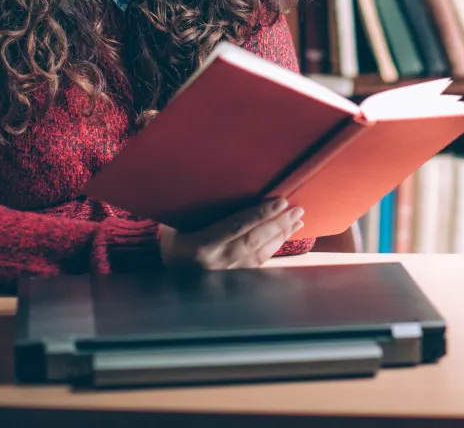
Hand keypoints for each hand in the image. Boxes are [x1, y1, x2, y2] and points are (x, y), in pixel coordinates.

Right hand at [159, 197, 304, 269]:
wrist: (166, 274)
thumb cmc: (171, 241)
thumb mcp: (175, 225)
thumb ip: (198, 210)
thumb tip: (218, 183)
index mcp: (201, 245)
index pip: (236, 227)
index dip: (260, 214)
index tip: (280, 201)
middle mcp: (217, 262)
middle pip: (254, 241)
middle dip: (278, 224)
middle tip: (297, 209)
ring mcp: (227, 274)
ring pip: (261, 254)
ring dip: (281, 235)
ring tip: (297, 220)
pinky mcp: (235, 280)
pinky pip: (259, 263)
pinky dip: (274, 248)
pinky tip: (284, 236)